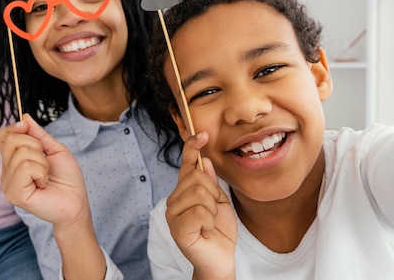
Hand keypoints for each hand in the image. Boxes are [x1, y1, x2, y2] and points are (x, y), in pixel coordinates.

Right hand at [0, 114, 89, 227]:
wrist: (76, 203)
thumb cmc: (67, 179)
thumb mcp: (54, 149)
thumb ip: (38, 134)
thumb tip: (24, 117)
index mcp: (13, 162)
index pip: (1, 137)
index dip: (14, 128)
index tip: (27, 128)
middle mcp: (7, 173)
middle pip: (11, 140)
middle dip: (35, 145)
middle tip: (45, 163)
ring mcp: (8, 184)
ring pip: (21, 153)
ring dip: (42, 162)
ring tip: (45, 176)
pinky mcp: (15, 194)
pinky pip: (25, 168)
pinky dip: (40, 172)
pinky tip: (43, 184)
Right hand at [166, 132, 236, 279]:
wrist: (220, 259)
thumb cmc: (219, 231)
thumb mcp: (220, 202)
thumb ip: (211, 182)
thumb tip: (205, 160)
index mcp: (184, 191)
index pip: (186, 164)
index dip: (192, 147)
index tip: (202, 134)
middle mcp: (174, 199)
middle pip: (197, 178)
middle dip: (214, 194)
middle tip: (213, 212)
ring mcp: (173, 214)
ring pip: (200, 193)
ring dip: (213, 209)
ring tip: (209, 223)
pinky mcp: (177, 228)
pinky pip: (200, 211)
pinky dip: (209, 221)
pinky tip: (205, 230)